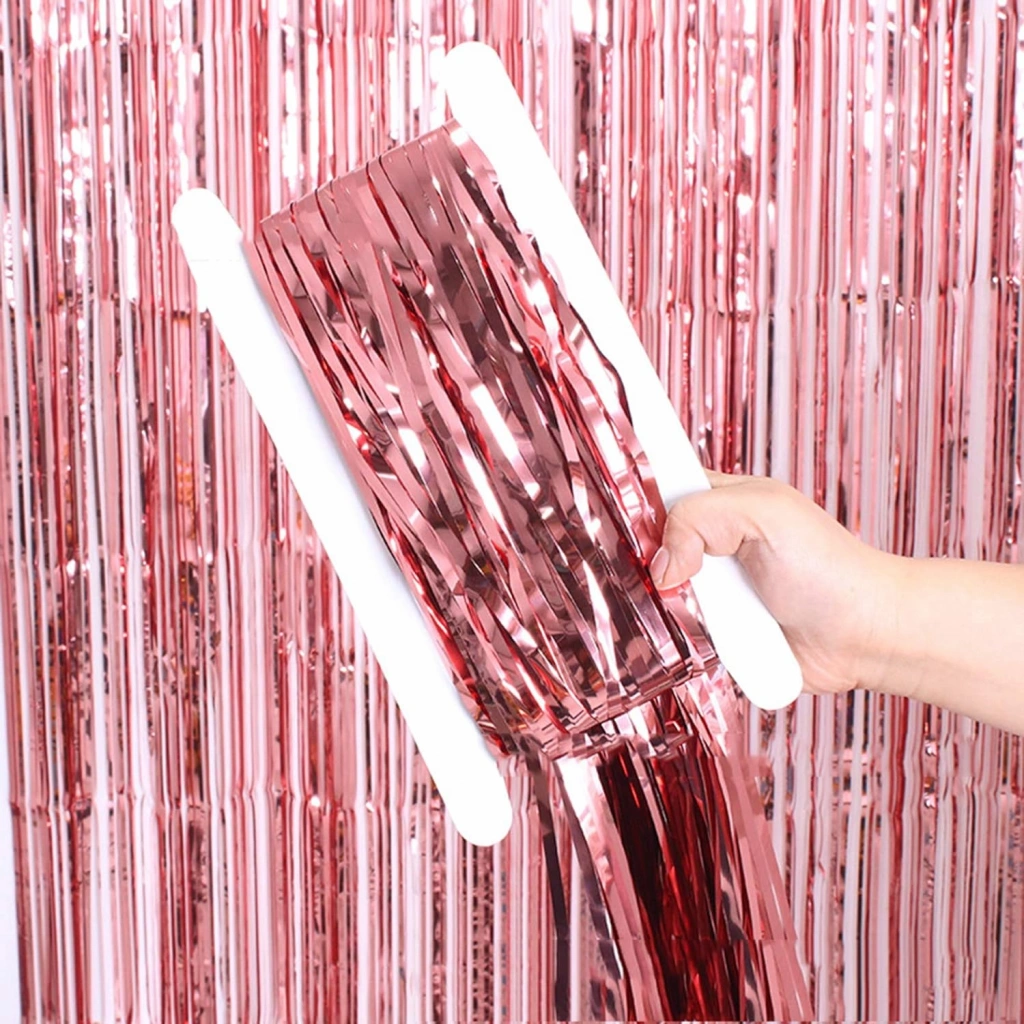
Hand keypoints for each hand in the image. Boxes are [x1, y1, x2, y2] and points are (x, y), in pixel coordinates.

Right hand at [650, 472, 905, 696]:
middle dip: (649, 559)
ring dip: (670, 606)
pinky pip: (678, 637)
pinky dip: (686, 641)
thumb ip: (699, 517)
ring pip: (656, 595)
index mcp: (721, 501)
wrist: (864, 636)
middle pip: (648, 545)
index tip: (622, 509)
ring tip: (705, 609)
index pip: (663, 486)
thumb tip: (662, 566)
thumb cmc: (829, 567)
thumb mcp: (763, 514)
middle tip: (676, 570)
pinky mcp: (716, 634)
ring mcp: (712, 591)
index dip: (639, 496)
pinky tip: (706, 638)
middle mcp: (710, 545)